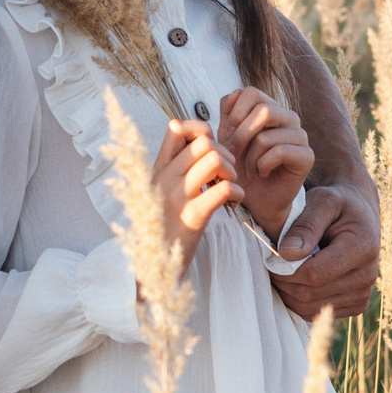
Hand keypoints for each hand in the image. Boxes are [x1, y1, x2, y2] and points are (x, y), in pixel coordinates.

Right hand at [152, 119, 240, 281]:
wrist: (154, 265)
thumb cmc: (163, 225)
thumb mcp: (160, 191)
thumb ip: (175, 167)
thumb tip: (198, 142)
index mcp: (158, 168)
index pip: (177, 127)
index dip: (202, 131)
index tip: (211, 152)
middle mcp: (165, 177)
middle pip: (204, 142)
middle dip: (225, 154)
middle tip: (227, 174)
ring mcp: (178, 196)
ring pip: (216, 159)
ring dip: (232, 172)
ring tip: (230, 187)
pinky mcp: (193, 216)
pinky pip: (225, 189)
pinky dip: (238, 194)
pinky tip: (233, 203)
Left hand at [220, 87, 313, 239]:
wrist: (255, 198)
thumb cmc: (240, 166)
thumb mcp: (228, 137)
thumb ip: (229, 114)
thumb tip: (232, 94)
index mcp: (270, 107)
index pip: (251, 92)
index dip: (234, 113)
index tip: (225, 136)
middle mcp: (288, 117)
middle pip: (263, 110)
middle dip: (240, 134)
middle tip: (232, 154)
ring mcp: (300, 135)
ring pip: (267, 135)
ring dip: (250, 156)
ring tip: (249, 168)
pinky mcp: (307, 155)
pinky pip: (279, 152)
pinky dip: (263, 165)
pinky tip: (262, 172)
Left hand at [273, 183, 380, 320]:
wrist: (358, 216)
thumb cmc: (337, 204)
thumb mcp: (322, 201)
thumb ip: (305, 225)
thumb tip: (286, 253)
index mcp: (363, 248)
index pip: (315, 274)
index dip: (284, 269)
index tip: (268, 255)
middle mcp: (367, 277)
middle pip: (310, 294)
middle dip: (282, 281)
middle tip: (269, 262)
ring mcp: (362, 295)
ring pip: (309, 308)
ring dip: (287, 292)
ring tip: (282, 268)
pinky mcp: (355, 305)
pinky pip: (315, 312)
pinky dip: (297, 300)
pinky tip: (295, 278)